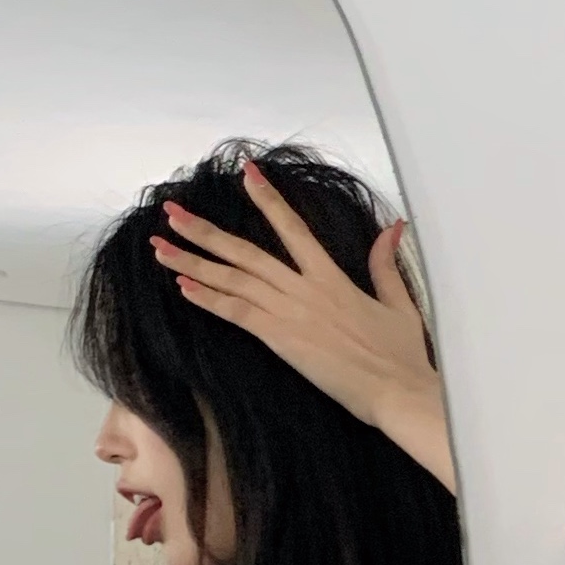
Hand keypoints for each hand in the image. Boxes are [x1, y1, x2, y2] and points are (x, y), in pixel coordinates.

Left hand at [150, 163, 438, 442]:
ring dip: (193, 262)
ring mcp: (291, 313)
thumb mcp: (399, 304)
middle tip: (172, 211)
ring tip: (161, 248)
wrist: (400, 391)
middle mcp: (305, 288)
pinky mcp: (283, 339)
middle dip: (204, 230)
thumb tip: (393, 229)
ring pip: (233, 279)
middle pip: (245, 251)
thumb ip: (385, 264)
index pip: (292, 227)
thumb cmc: (402, 357)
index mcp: (332, 277)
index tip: (246, 173)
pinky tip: (184, 287)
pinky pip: (237, 313)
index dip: (267, 198)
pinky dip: (210, 298)